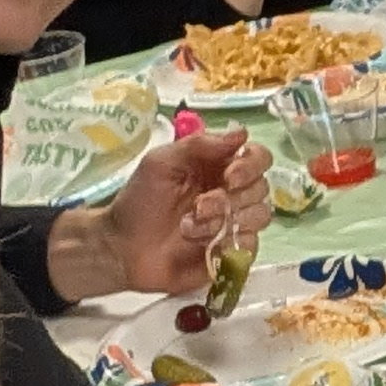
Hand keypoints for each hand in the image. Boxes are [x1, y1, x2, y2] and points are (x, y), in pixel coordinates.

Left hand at [48, 124, 267, 301]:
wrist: (123, 249)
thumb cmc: (139, 202)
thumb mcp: (161, 163)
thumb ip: (198, 145)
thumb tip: (241, 133)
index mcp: (217, 167)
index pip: (257, 157)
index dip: (252, 164)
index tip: (230, 176)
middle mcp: (232, 193)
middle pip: (262, 187)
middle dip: (230, 198)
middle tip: (199, 206)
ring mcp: (235, 224)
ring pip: (260, 216)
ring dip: (224, 221)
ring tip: (189, 227)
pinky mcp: (234, 253)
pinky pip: (250, 245)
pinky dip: (227, 244)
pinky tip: (201, 245)